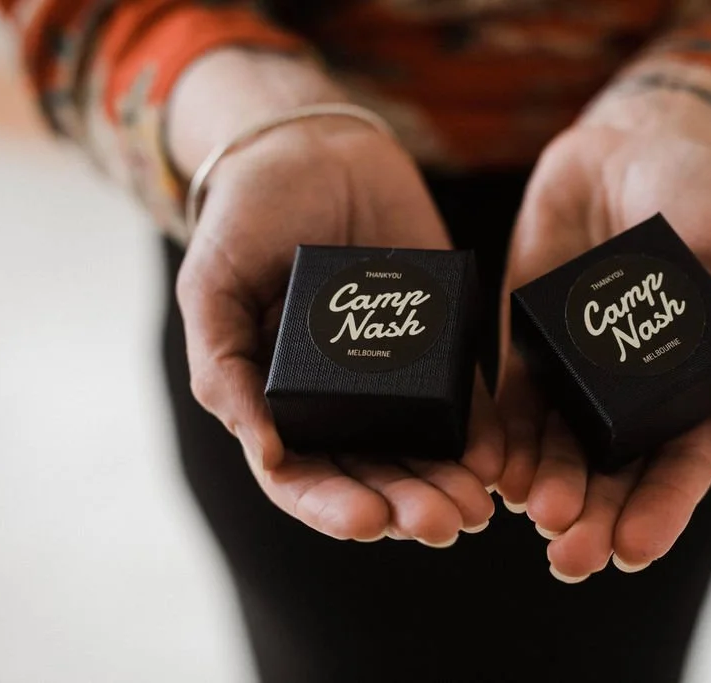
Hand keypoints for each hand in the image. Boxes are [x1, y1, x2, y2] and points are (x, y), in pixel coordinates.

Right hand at [169, 50, 501, 545]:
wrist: (313, 148)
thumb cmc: (245, 220)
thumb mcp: (211, 289)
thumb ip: (225, 369)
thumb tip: (267, 454)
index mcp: (283, 402)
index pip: (306, 475)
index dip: (334, 505)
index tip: (368, 521)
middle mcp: (344, 402)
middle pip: (376, 473)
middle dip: (408, 504)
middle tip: (444, 524)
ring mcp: (398, 374)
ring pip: (425, 447)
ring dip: (450, 482)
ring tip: (478, 507)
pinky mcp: (443, 340)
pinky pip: (466, 395)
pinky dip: (483, 431)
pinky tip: (499, 456)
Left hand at [497, 67, 710, 580]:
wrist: (628, 144)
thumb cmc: (704, 199)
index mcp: (689, 386)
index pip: (678, 466)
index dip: (660, 511)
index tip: (635, 549)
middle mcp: (629, 393)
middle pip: (612, 473)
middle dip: (595, 518)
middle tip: (571, 557)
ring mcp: (574, 371)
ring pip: (558, 448)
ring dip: (545, 488)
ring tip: (531, 516)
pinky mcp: (525, 344)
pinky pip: (509, 404)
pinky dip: (500, 441)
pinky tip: (488, 470)